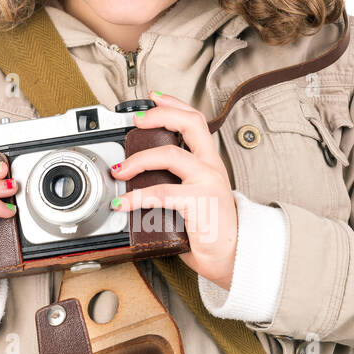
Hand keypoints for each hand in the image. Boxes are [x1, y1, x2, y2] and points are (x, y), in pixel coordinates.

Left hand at [109, 92, 237, 289]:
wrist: (234, 256)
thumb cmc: (212, 231)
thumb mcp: (195, 199)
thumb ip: (175, 186)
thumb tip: (139, 184)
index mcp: (210, 164)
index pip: (196, 121)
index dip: (174, 104)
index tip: (154, 97)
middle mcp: (211, 168)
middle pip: (190, 123)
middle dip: (159, 115)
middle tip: (136, 120)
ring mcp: (207, 182)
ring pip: (170, 155)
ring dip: (138, 160)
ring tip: (119, 169)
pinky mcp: (200, 202)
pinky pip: (161, 193)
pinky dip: (136, 197)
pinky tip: (122, 203)